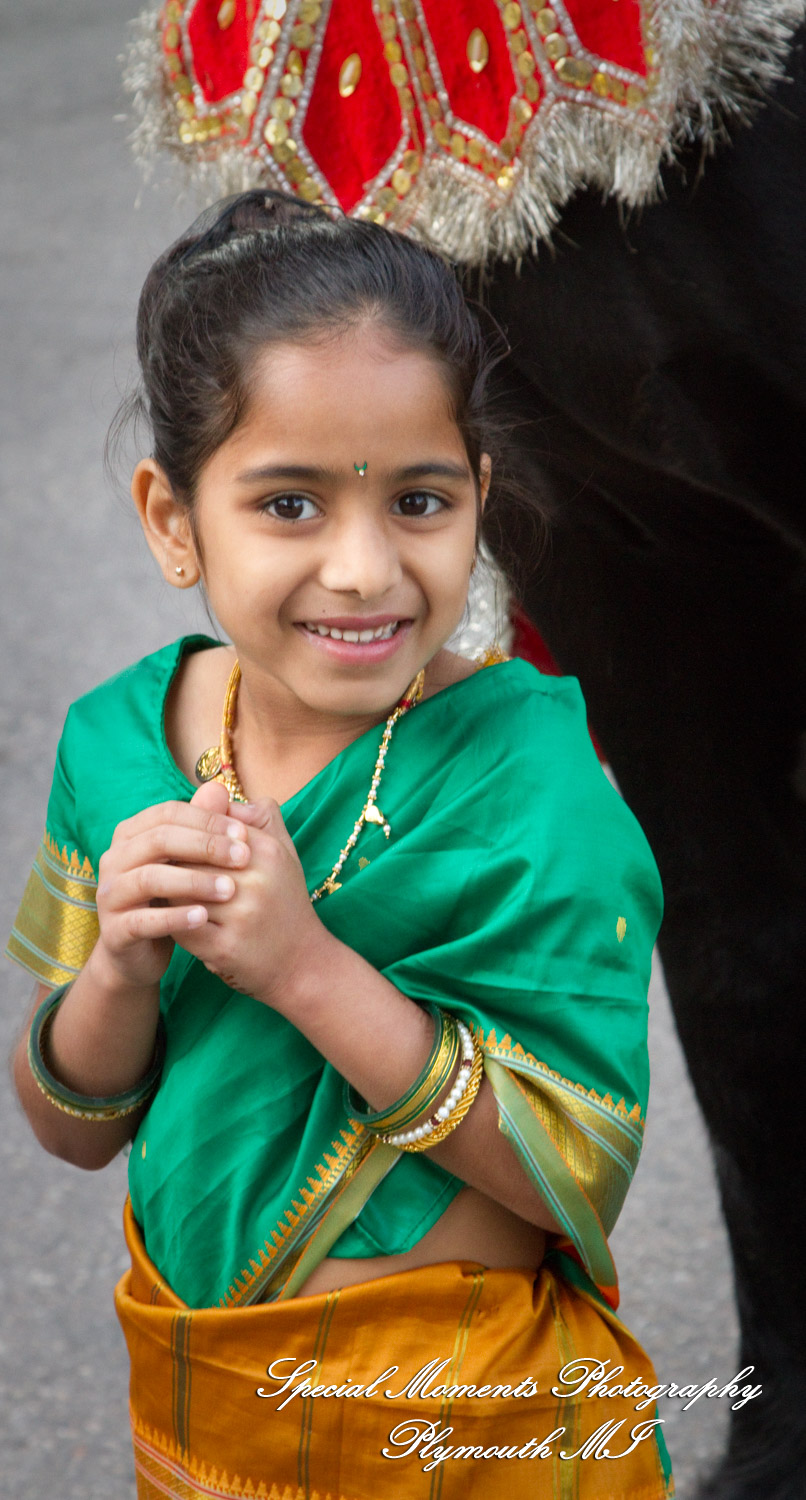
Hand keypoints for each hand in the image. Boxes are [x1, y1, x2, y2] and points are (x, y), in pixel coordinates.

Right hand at [93, 788, 250, 989]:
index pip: (168, 813)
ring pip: (149, 878)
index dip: (208, 820)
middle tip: (243, 858)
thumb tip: (219, 788)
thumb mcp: (188, 863)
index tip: (245, 834)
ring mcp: (110, 894)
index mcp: (132, 834)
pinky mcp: (113, 930)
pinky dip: (174, 917)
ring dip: (193, 882)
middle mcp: (115, 858)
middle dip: (205, 846)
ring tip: (230, 890)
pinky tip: (204, 918)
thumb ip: (201, 828)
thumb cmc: (171, 899)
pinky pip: (142, 920)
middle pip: (159, 840)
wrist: (141, 953)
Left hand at [176, 781, 329, 1009]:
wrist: (302, 962)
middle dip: (170, 867)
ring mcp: (241, 916)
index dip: (183, 838)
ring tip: (158, 894)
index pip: (205, 831)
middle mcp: (256, 881)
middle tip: (153, 868)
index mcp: (266, 851)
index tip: (170, 844)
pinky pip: (182, 927)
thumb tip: (211, 788)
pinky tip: (170, 920)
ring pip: (181, 894)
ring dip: (166, 895)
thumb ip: (252, 815)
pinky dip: (172, 923)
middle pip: (188, 861)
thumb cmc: (286, 901)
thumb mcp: (281, 851)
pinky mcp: (226, 948)